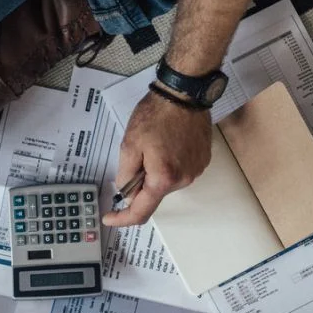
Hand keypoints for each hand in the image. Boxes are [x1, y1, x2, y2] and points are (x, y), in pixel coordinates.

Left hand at [102, 92, 212, 226]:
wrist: (184, 94)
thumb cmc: (156, 115)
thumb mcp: (129, 144)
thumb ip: (126, 175)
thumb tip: (127, 193)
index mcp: (163, 178)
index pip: (141, 211)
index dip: (123, 218)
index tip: (110, 217)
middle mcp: (183, 180)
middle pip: (154, 193)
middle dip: (141, 181)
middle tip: (137, 153)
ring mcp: (196, 170)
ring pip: (166, 182)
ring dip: (156, 170)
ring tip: (156, 143)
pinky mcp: (202, 161)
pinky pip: (180, 170)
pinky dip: (169, 163)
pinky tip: (168, 142)